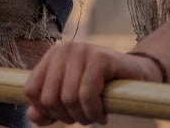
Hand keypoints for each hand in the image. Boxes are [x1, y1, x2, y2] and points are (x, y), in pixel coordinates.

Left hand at [23, 43, 164, 125]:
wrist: (138, 75)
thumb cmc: (102, 88)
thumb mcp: (71, 98)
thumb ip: (49, 108)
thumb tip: (32, 117)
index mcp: (52, 57)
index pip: (31, 90)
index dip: (45, 111)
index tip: (64, 116)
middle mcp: (63, 50)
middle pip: (49, 98)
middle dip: (67, 117)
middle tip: (83, 118)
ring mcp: (82, 51)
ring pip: (68, 99)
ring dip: (83, 117)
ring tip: (94, 116)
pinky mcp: (100, 58)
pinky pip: (87, 95)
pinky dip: (94, 112)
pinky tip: (103, 115)